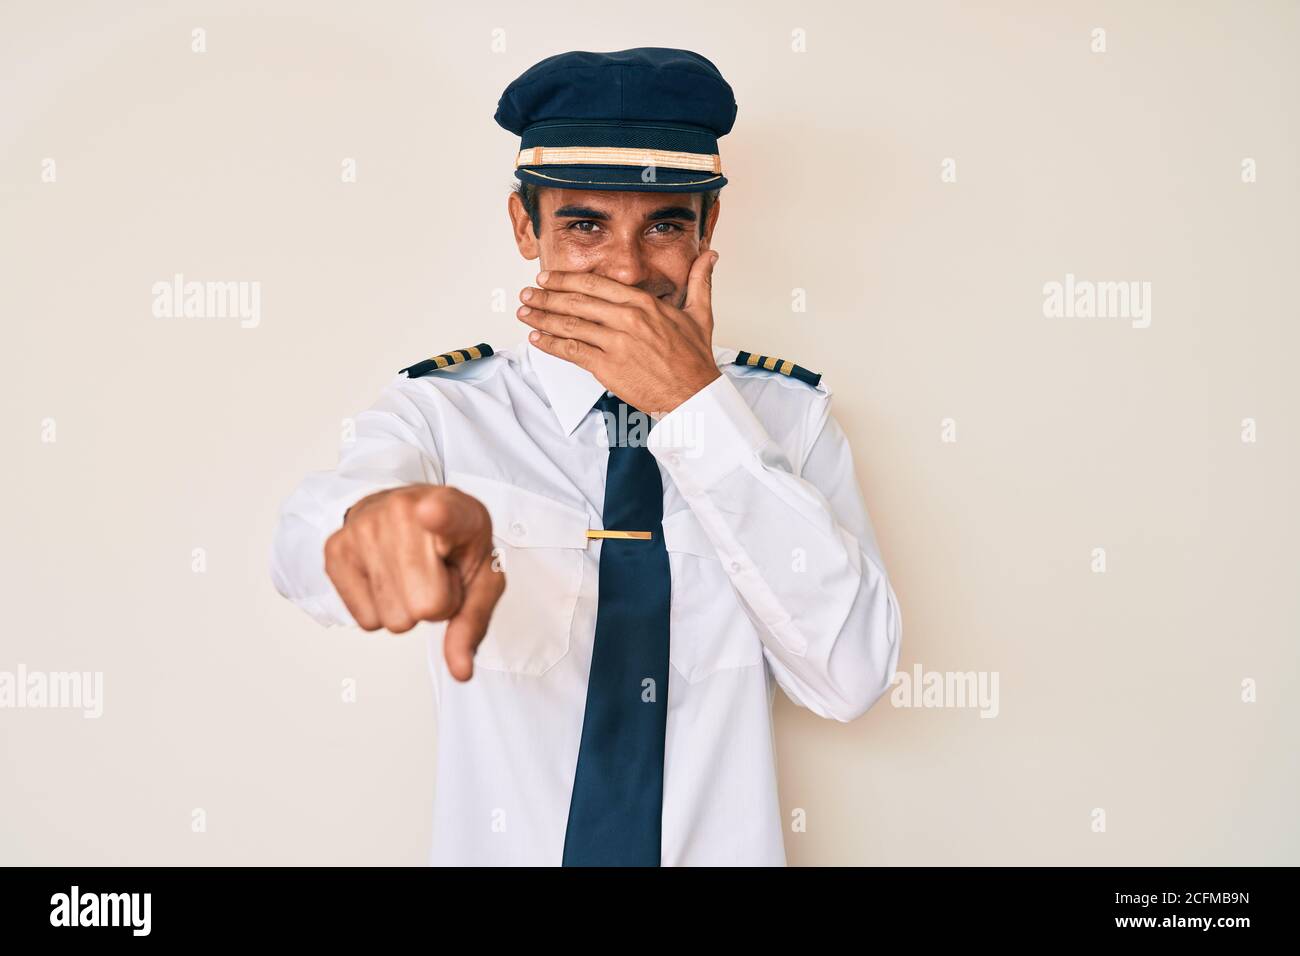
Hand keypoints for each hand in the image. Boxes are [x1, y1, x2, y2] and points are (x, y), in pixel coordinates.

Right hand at [324, 485, 504, 680]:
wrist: (413, 508)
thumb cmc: (453, 545)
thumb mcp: (482, 577)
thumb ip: (474, 622)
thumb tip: (461, 670)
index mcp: (455, 510)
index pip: (446, 514)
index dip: (440, 516)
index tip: (430, 511)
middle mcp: (403, 510)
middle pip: (425, 607)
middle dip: (435, 604)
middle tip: (435, 574)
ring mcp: (363, 527)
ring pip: (393, 620)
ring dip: (406, 606)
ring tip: (412, 572)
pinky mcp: (335, 550)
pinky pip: (366, 620)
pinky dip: (380, 608)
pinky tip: (387, 575)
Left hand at [517, 250, 721, 413]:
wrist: (694, 395)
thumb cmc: (695, 359)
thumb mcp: (700, 313)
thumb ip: (699, 281)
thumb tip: (710, 256)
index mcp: (644, 303)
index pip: (596, 284)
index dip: (567, 280)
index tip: (549, 277)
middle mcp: (627, 319)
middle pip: (577, 301)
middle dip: (547, 295)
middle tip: (528, 292)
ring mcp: (616, 343)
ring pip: (571, 325)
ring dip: (542, 317)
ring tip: (524, 312)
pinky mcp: (608, 367)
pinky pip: (572, 352)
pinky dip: (551, 344)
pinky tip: (537, 338)